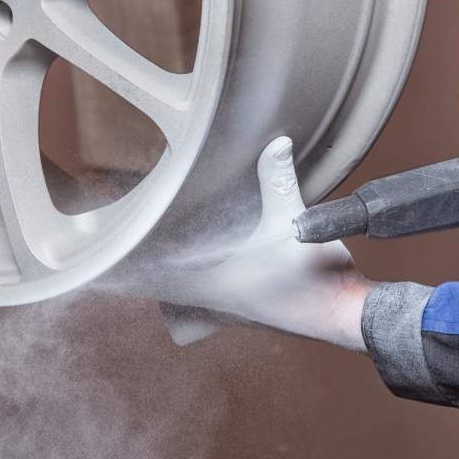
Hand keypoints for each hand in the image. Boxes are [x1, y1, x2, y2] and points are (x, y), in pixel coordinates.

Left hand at [146, 137, 375, 351]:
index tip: (114, 254)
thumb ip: (279, 181)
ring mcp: (235, 314)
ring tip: (172, 255)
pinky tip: (221, 270)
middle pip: (166, 291)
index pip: (155, 279)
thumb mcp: (294, 222)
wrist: (344, 315)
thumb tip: (277, 143)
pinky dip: (210, 288)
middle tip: (142, 244)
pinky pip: (217, 303)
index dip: (133, 267)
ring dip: (180, 281)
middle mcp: (216, 304)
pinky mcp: (254, 314)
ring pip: (190, 301)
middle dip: (154, 269)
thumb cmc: (315, 280)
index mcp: (210, 284)